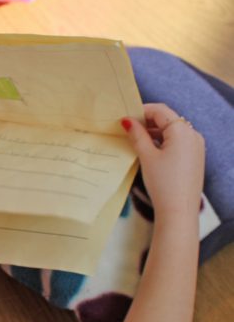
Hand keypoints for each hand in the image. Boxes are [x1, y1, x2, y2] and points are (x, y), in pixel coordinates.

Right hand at [122, 103, 204, 218]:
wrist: (179, 210)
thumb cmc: (163, 183)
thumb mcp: (146, 156)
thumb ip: (137, 135)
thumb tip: (127, 120)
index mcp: (182, 131)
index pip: (160, 110)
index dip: (141, 110)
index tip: (125, 117)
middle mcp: (193, 135)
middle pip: (167, 119)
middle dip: (147, 121)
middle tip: (127, 128)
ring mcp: (196, 146)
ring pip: (172, 131)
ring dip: (154, 132)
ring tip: (135, 139)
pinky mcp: (194, 157)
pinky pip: (177, 142)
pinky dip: (162, 141)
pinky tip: (148, 149)